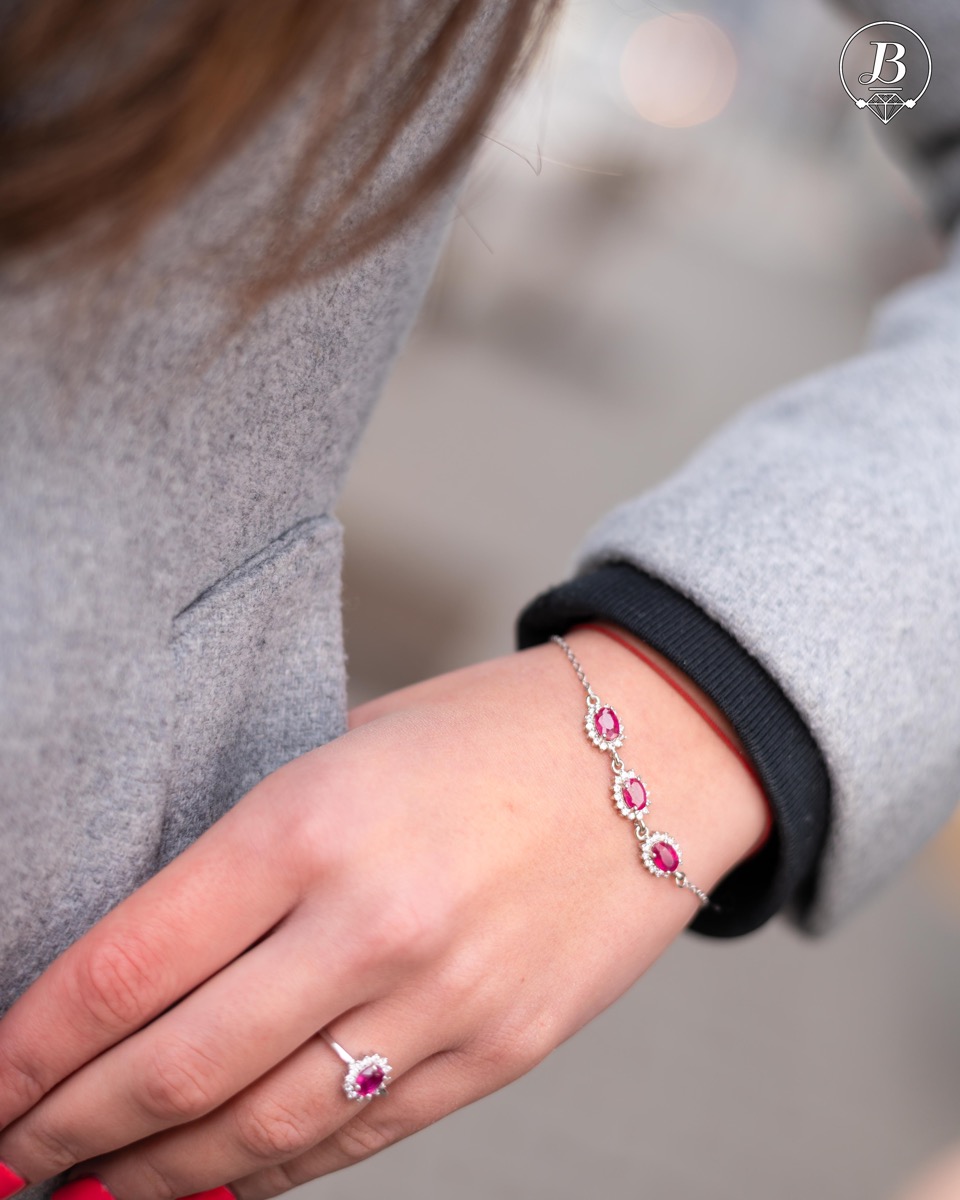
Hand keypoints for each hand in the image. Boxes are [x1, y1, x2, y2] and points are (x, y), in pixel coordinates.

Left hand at [0, 626, 767, 1199]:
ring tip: (88, 1191)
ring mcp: (442, 1000)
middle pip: (174, 1068)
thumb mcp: (350, 747)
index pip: (128, 966)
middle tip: (9, 1156)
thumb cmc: (489, 733)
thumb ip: (255, 851)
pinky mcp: (500, 1052)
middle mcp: (371, 921)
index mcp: (313, 820)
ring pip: (258, 1131)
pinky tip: (216, 1181)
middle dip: (67, 1130)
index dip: (31, 1044)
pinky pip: (357, 1139)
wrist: (658, 752)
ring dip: (154, 1176)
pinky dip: (268, 1173)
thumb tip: (152, 958)